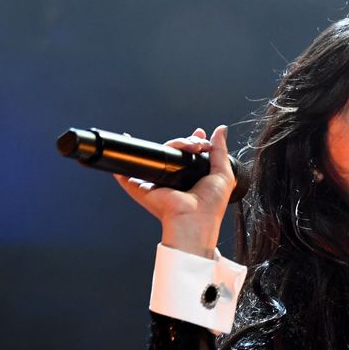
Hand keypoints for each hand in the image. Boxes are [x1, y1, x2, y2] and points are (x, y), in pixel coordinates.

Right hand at [115, 125, 235, 257]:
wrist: (194, 219)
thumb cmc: (210, 205)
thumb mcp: (223, 175)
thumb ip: (220, 151)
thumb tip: (220, 130)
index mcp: (193, 178)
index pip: (190, 155)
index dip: (194, 141)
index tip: (201, 135)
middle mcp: (174, 179)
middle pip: (175, 151)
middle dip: (186, 141)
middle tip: (197, 146)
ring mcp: (158, 181)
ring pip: (159, 153)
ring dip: (172, 143)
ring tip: (186, 146)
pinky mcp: (142, 186)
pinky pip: (129, 170)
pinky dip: (125, 157)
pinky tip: (128, 139)